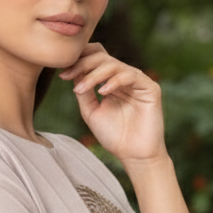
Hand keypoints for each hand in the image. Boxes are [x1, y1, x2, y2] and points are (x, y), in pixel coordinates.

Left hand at [58, 43, 166, 174]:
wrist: (134, 156)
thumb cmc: (114, 136)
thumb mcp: (91, 111)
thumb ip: (84, 91)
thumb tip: (72, 71)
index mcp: (111, 81)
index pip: (96, 59)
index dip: (79, 60)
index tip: (62, 73)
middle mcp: (125, 77)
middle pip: (103, 57)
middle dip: (83, 64)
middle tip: (67, 75)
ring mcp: (138, 81)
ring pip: (114, 64)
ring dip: (94, 74)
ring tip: (81, 88)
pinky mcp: (150, 88)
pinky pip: (130, 76)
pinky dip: (114, 81)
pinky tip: (102, 92)